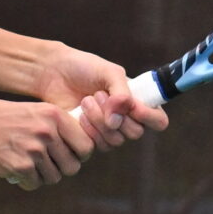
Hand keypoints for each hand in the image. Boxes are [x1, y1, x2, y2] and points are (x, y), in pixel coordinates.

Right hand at [0, 99, 93, 190]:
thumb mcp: (31, 112)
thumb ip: (54, 126)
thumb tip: (77, 146)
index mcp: (54, 115)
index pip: (86, 145)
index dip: (80, 155)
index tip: (70, 156)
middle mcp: (47, 132)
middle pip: (73, 166)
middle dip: (61, 169)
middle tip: (46, 165)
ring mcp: (35, 150)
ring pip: (54, 177)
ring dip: (42, 176)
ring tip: (28, 167)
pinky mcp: (21, 167)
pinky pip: (35, 184)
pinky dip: (26, 182)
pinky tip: (15, 171)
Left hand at [29, 44, 171, 147]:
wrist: (54, 73)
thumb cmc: (83, 68)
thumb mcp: (109, 72)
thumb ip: (121, 92)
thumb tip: (118, 120)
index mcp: (137, 101)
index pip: (158, 120)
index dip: (149, 117)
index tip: (133, 106)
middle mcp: (126, 119)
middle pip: (135, 133)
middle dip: (116, 115)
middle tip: (99, 95)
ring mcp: (108, 131)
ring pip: (116, 141)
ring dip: (100, 120)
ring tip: (86, 100)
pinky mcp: (90, 139)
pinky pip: (98, 145)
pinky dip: (89, 129)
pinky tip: (78, 113)